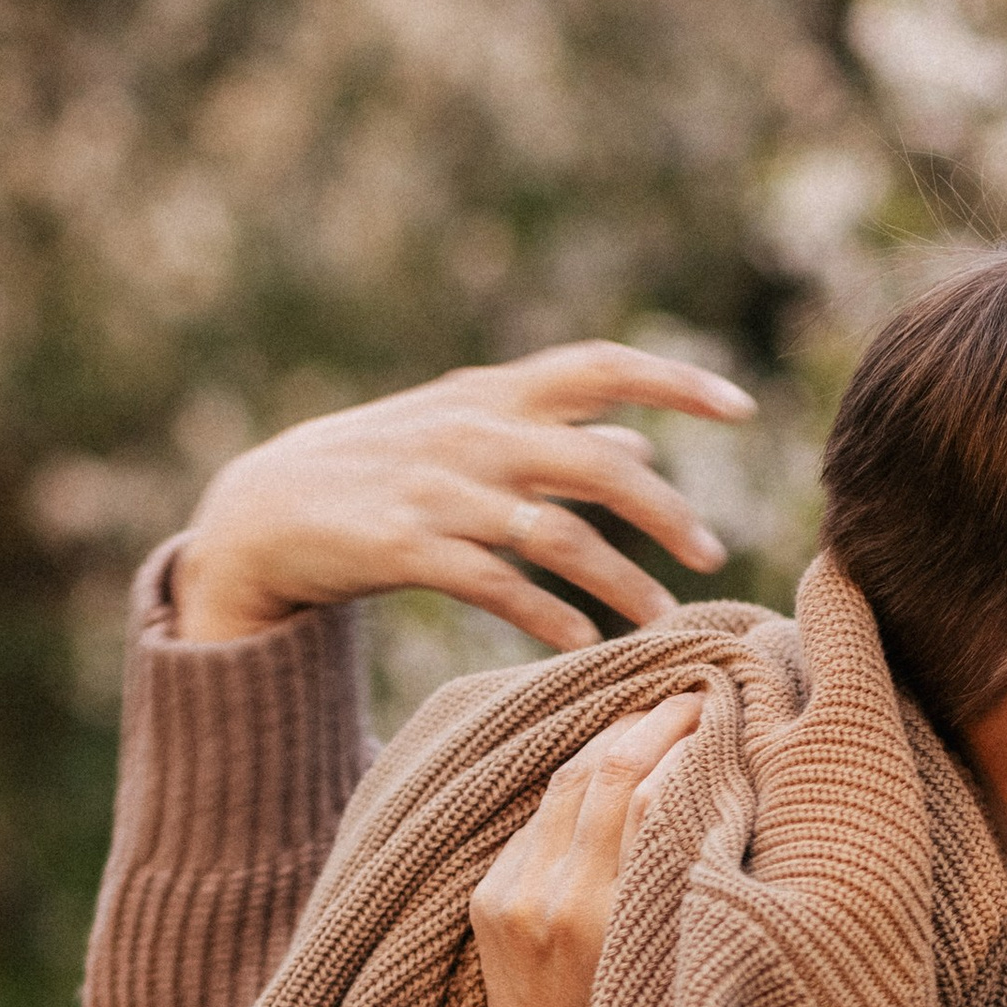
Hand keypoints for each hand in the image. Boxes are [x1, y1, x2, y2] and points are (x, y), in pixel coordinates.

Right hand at [171, 343, 756, 651]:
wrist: (264, 509)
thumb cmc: (381, 467)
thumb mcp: (467, 433)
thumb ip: (557, 435)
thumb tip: (644, 437)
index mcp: (494, 394)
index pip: (600, 366)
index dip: (675, 379)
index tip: (743, 407)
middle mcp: (475, 432)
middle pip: (598, 464)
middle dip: (666, 512)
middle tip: (712, 556)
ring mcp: (438, 489)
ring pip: (555, 534)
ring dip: (619, 580)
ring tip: (662, 620)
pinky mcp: (404, 546)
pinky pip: (494, 584)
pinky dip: (547, 613)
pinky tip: (584, 641)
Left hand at [470, 696, 706, 1006]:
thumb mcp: (677, 952)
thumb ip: (687, 869)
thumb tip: (715, 775)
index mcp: (610, 916)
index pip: (648, 790)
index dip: (685, 737)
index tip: (719, 710)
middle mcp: (553, 897)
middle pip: (604, 769)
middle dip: (652, 722)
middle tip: (692, 698)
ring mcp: (510, 893)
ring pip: (565, 779)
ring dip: (612, 739)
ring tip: (654, 719)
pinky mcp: (486, 894)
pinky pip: (537, 816)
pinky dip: (577, 784)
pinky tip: (608, 767)